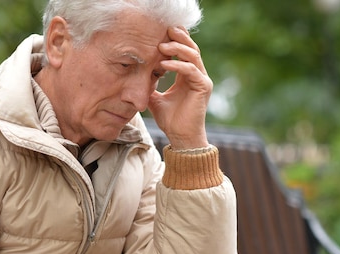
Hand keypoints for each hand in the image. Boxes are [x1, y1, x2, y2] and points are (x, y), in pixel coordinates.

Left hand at [148, 26, 212, 149]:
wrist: (180, 137)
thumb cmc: (170, 120)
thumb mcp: (155, 98)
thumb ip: (151, 84)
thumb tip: (136, 76)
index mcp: (187, 75)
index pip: (183, 51)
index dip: (174, 40)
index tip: (159, 33)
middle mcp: (197, 75)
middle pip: (191, 48)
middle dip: (178, 37)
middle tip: (164, 29)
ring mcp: (202, 80)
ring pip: (193, 55)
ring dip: (177, 49)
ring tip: (162, 46)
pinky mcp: (203, 87)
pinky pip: (191, 70)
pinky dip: (178, 65)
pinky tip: (165, 63)